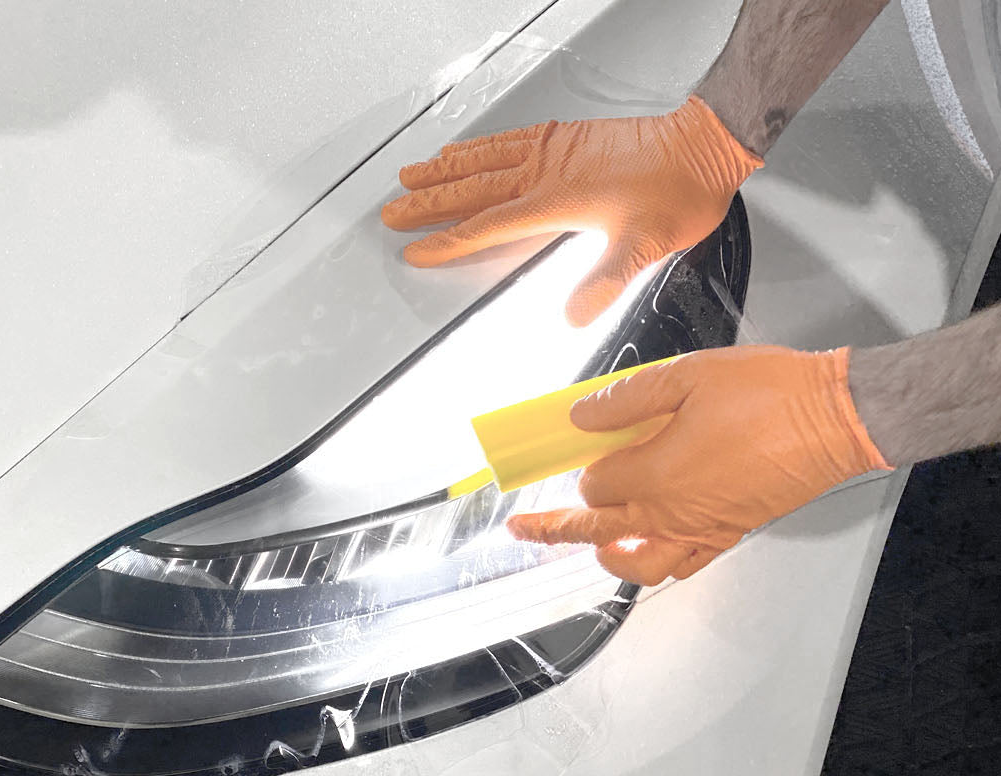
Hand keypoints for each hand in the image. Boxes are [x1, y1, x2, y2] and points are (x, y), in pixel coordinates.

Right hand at [381, 97, 761, 326]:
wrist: (704, 146)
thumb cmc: (679, 190)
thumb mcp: (646, 246)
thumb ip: (605, 280)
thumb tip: (574, 315)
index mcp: (557, 199)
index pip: (487, 225)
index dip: (449, 240)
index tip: (417, 250)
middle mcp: (548, 171)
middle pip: (473, 189)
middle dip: (429, 203)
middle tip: (393, 211)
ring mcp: (554, 151)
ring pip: (485, 160)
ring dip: (445, 170)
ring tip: (412, 175)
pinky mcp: (566, 137)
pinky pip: (509, 139)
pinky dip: (480, 145)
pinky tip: (466, 149)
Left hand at [505, 346, 890, 584]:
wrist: (837, 418)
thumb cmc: (768, 393)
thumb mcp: (687, 376)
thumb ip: (626, 400)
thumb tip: (580, 418)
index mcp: (655, 474)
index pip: (594, 486)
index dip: (583, 467)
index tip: (583, 448)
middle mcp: (672, 512)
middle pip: (598, 531)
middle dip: (554, 530)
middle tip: (523, 529)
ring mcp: (701, 530)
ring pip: (638, 563)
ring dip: (605, 555)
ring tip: (588, 545)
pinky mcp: (730, 534)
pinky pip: (683, 566)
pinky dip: (657, 565)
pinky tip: (648, 552)